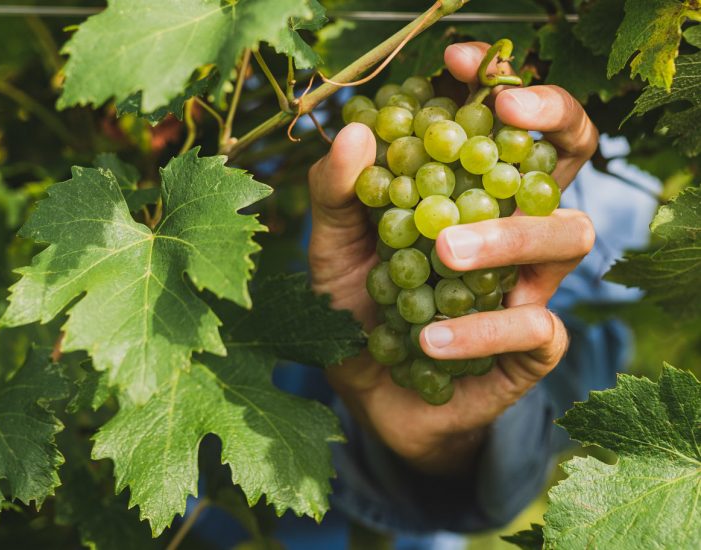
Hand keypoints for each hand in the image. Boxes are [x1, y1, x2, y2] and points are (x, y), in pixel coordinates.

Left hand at [308, 42, 598, 474]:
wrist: (370, 398)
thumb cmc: (356, 312)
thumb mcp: (332, 249)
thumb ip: (338, 195)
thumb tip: (357, 132)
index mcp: (467, 194)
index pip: (503, 122)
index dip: (495, 82)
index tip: (457, 63)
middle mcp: (510, 229)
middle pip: (566, 157)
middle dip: (553, 120)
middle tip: (505, 111)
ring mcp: (528, 286)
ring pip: (567, 236)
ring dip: (508, 235)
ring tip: (443, 251)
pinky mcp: (530, 348)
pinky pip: (536, 328)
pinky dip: (482, 330)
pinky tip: (427, 337)